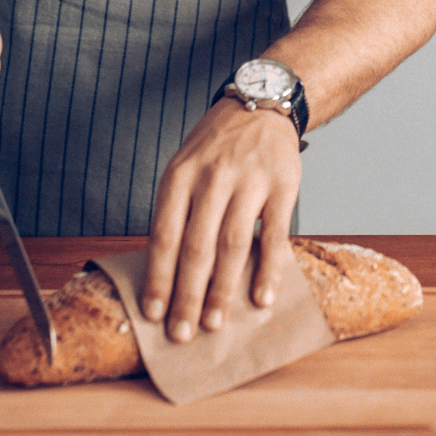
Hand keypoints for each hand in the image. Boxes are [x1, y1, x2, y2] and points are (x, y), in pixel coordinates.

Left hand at [143, 96, 301, 341]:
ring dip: (223, 291)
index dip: (158, 278)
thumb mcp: (185, 165)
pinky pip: (275, 235)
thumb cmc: (216, 145)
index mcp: (180, 175)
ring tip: (215, 324)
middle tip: (181, 334)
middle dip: (188, 296)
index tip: (153, 314)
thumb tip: (166, 274)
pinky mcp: (283, 186)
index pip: (164, 235)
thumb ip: (177, 211)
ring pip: (232, 245)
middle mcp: (212, 178)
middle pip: (196, 247)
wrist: (263, 102)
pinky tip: (262, 298)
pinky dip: (268, 270)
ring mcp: (249, 181)